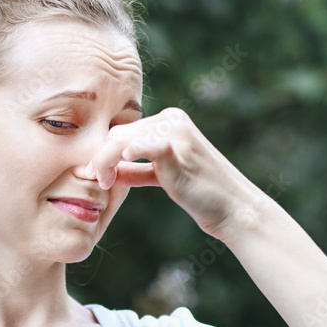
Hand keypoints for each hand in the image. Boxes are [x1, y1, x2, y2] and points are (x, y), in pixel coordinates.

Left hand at [90, 107, 263, 238]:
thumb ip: (138, 170)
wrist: (232, 208)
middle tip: (93, 179)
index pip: (125, 131)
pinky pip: (138, 146)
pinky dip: (122, 155)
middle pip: (119, 133)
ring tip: (101, 183)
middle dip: (100, 156)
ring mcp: (174, 131)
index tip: (93, 174)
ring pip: (121, 139)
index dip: (104, 153)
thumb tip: (108, 171)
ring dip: (103, 161)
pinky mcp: (174, 147)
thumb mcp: (164, 177)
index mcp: (170, 121)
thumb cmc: (201, 195)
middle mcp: (171, 119)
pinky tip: (114, 168)